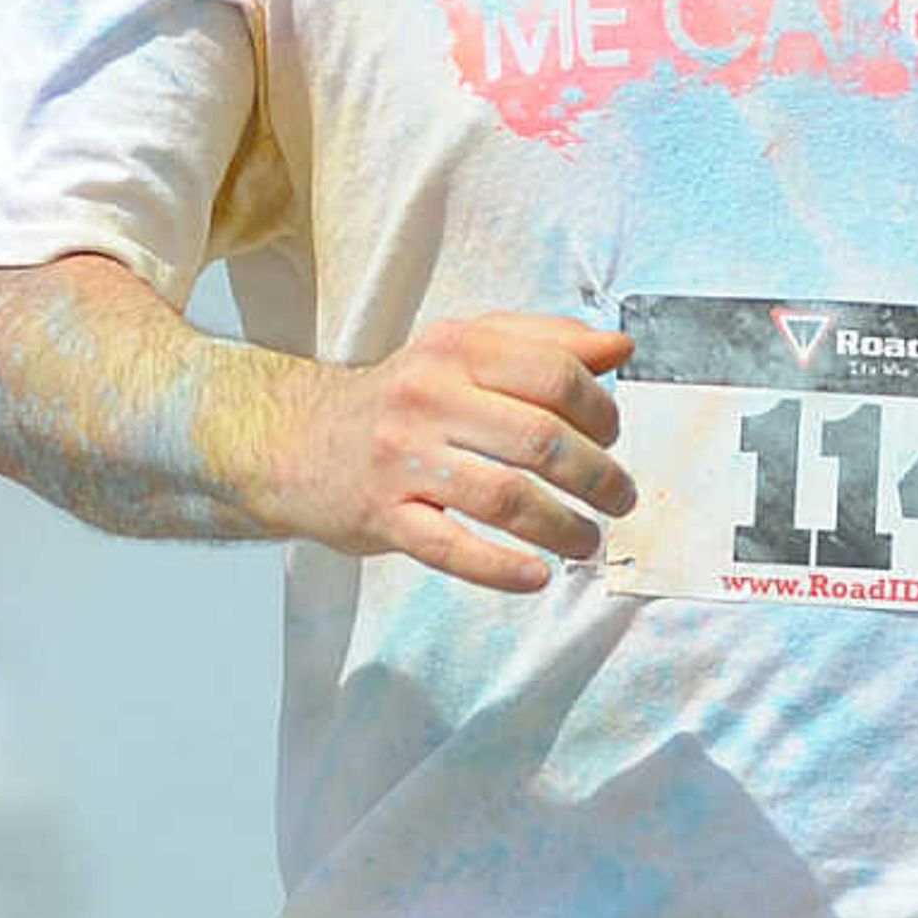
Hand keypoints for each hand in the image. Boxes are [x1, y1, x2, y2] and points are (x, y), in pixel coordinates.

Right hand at [265, 314, 637, 593]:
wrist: (298, 439)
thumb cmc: (402, 397)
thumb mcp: (464, 349)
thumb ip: (543, 342)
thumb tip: (620, 349)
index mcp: (457, 348)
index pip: (554, 374)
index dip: (601, 410)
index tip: (612, 436)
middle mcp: (428, 397)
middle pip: (540, 438)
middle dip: (598, 476)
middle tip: (618, 498)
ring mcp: (403, 459)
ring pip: (505, 497)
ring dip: (563, 527)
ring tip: (587, 540)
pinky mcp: (382, 515)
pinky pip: (452, 549)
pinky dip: (503, 569)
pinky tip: (536, 576)